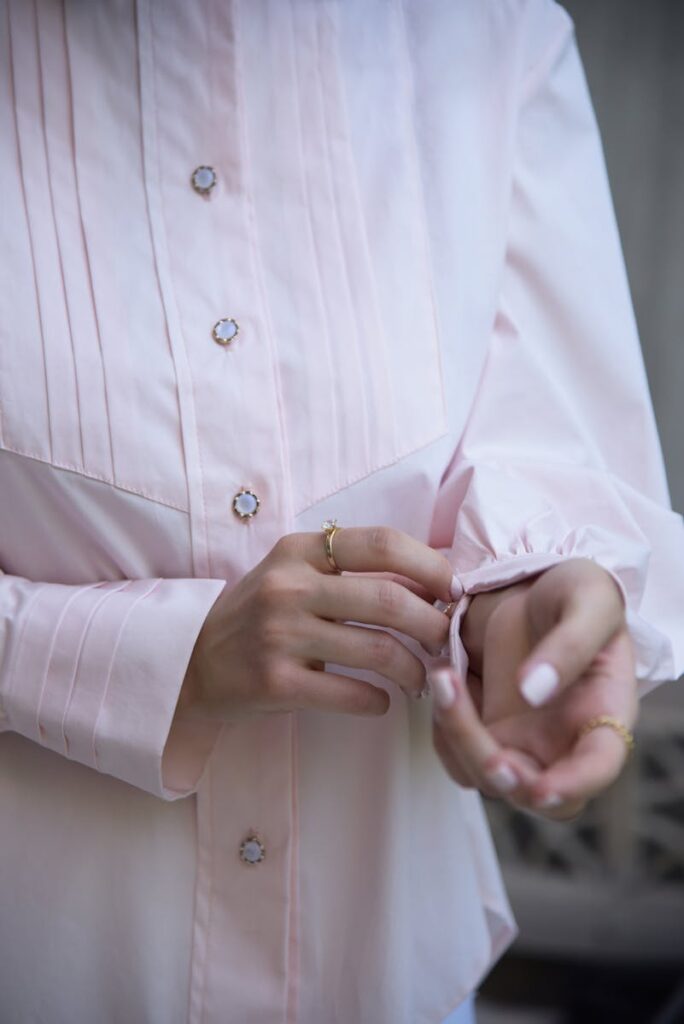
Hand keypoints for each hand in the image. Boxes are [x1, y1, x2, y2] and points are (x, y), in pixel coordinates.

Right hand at [177, 527, 453, 720]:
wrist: (194, 661)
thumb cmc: (261, 614)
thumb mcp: (296, 575)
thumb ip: (352, 574)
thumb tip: (433, 584)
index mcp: (299, 550)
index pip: (381, 543)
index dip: (430, 565)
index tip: (454, 590)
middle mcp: (289, 586)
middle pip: (389, 601)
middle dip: (434, 625)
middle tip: (448, 642)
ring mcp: (279, 635)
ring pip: (377, 651)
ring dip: (415, 670)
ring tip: (422, 679)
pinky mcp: (274, 681)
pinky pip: (350, 693)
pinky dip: (378, 701)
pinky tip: (383, 701)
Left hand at [431, 558, 637, 819]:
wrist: (531, 585)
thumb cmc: (574, 592)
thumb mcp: (589, 601)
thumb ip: (570, 644)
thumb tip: (534, 691)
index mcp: (603, 713)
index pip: (598, 765)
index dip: (573, 786)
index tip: (542, 789)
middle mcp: (563, 740)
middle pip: (532, 788)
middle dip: (502, 775)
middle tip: (483, 746)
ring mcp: (522, 740)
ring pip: (485, 776)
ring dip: (458, 739)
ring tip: (445, 676)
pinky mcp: (485, 729)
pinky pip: (456, 755)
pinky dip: (442, 728)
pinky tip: (444, 679)